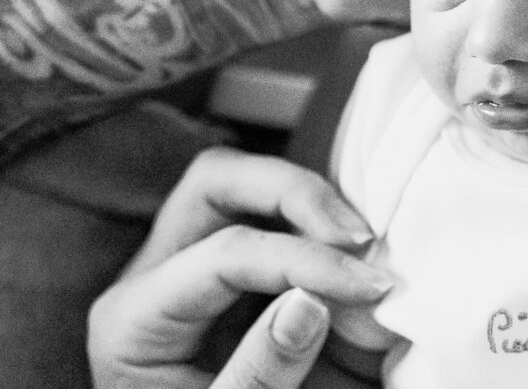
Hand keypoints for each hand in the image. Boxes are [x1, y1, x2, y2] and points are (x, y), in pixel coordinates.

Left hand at [89, 148, 390, 388]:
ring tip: (369, 245)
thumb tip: (310, 304)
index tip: (367, 285)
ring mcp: (196, 262)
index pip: (226, 255)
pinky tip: (361, 252)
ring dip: (314, 201)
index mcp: (134, 320)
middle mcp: (157, 274)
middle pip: (218, 182)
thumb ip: (259, 372)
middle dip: (296, 193)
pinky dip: (323, 222)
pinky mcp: (240, 270)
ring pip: (246, 183)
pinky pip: (277, 216)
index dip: (303, 260)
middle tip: (359, 238)